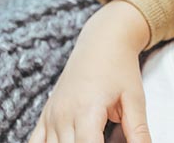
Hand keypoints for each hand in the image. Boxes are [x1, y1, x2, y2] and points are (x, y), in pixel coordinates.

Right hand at [28, 1, 154, 142]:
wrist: (101, 40)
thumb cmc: (121, 69)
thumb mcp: (134, 99)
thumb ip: (138, 131)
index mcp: (87, 110)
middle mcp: (63, 115)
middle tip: (103, 142)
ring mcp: (51, 115)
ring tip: (86, 142)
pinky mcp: (46, 115)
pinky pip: (34, 142)